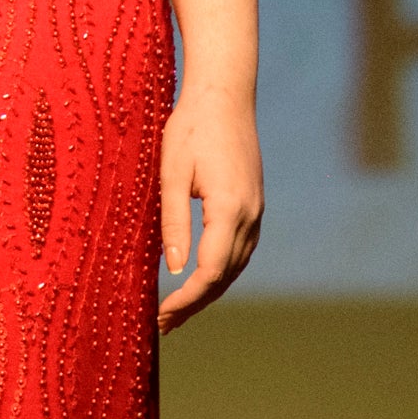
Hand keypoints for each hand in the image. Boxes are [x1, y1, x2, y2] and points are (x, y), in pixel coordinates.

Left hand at [157, 83, 261, 330]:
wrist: (224, 93)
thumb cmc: (191, 128)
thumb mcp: (171, 173)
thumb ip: (173, 222)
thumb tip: (174, 271)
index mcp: (230, 209)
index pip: (210, 272)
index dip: (186, 299)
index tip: (161, 316)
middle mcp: (251, 215)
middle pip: (226, 276)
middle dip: (195, 304)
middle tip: (163, 325)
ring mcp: (257, 210)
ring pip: (236, 266)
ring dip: (209, 291)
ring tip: (177, 310)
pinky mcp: (254, 203)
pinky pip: (240, 250)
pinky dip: (221, 271)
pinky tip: (200, 277)